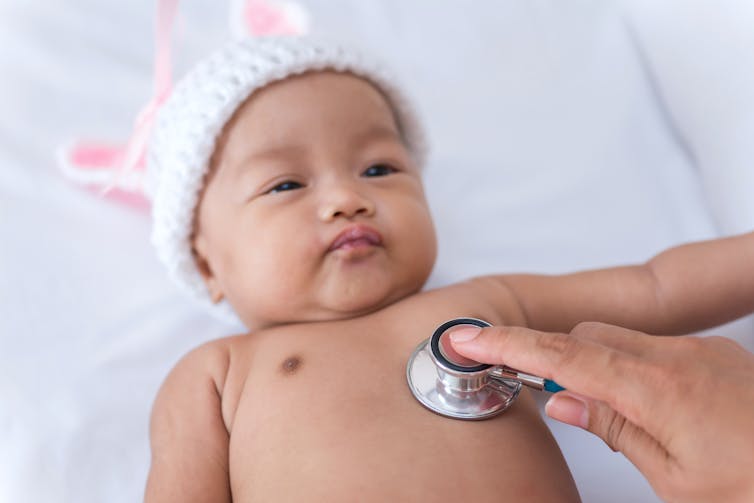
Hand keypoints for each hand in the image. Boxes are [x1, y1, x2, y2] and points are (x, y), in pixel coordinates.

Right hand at [450, 322, 753, 502]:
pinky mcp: (719, 357)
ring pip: (620, 340)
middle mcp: (681, 356)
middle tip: (532, 391)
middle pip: (588, 335)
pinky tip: (638, 407)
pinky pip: (652, 348)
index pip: (563, 356)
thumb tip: (563, 400)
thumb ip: (613, 429)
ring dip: (592, 365)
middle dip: (552, 356)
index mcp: (661, 389)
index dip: (509, 346)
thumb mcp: (676, 482)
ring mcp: (704, 353)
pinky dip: (628, 368)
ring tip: (595, 412)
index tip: (468, 341)